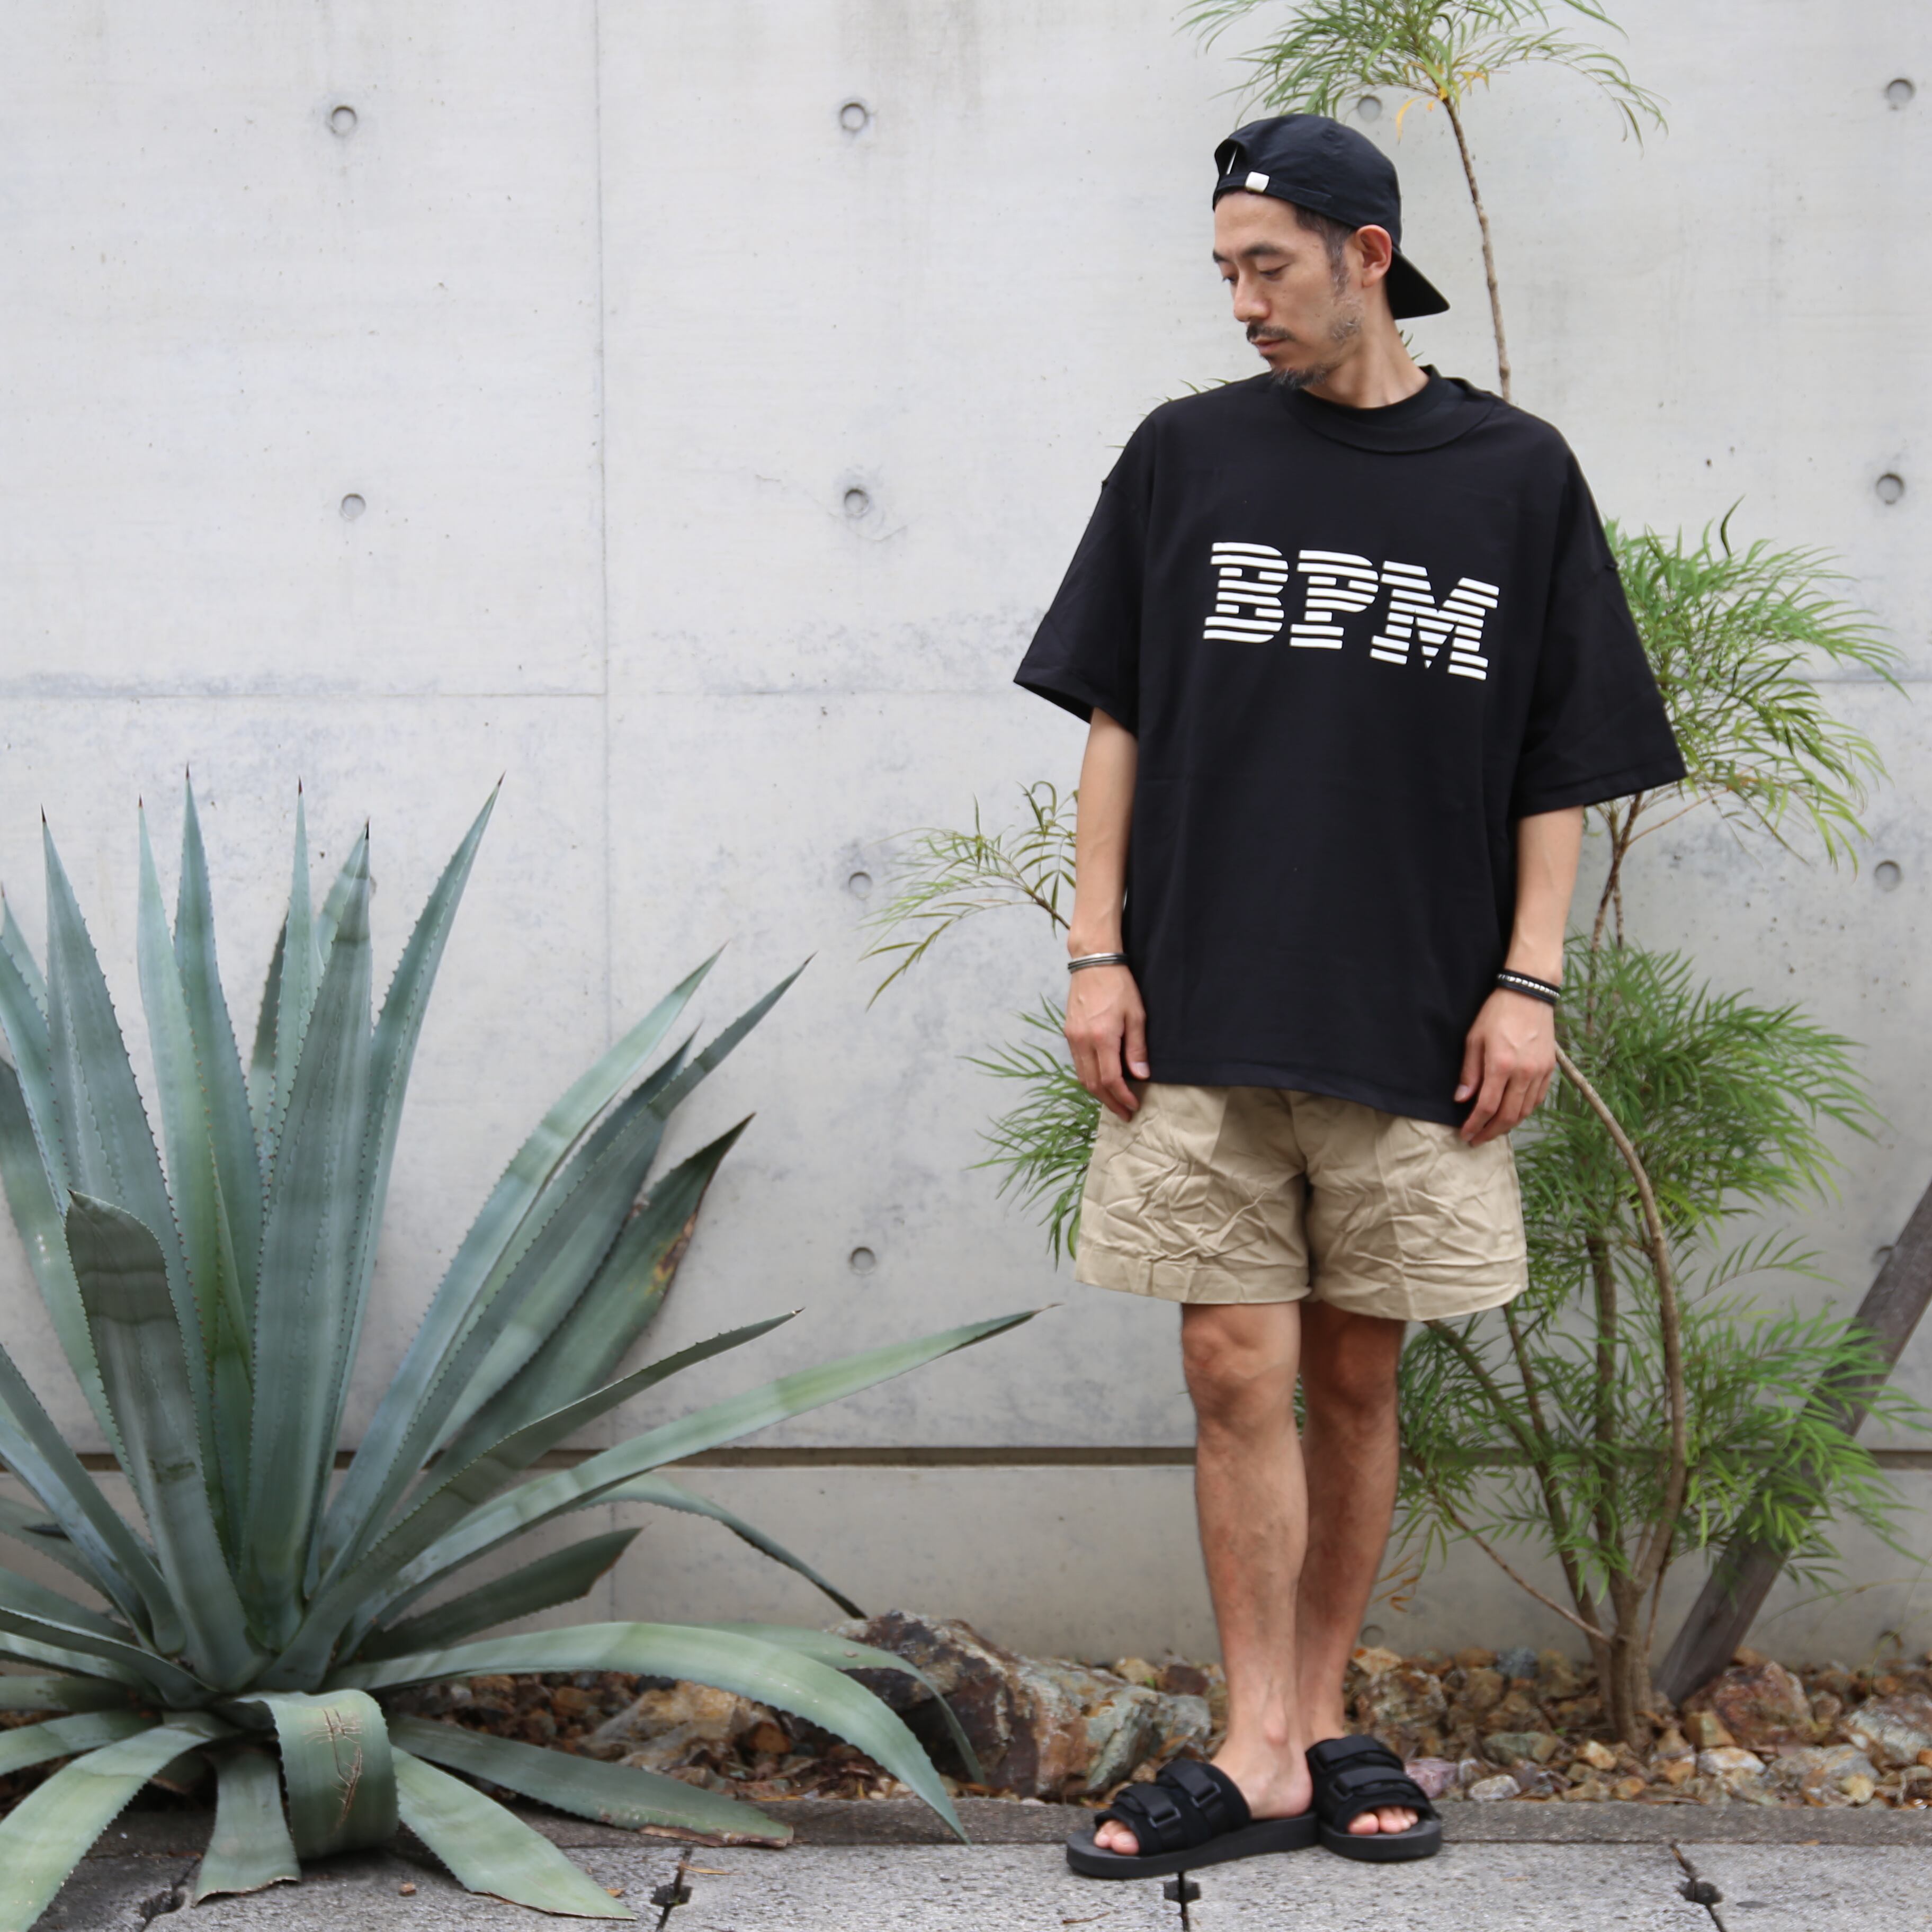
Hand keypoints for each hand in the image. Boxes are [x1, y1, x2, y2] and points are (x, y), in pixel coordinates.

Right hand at [1064, 965, 1149, 1121]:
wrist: (1093, 963)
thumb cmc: (1119, 986)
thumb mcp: (1136, 1015)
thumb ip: (1137, 1047)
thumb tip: (1141, 1075)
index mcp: (1102, 1038)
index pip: (1110, 1079)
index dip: (1122, 1096)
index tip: (1133, 1106)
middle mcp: (1083, 1041)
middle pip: (1093, 1084)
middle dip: (1109, 1102)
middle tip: (1124, 1113)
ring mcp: (1072, 1038)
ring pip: (1082, 1076)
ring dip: (1097, 1093)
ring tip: (1113, 1102)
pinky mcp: (1068, 1033)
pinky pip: (1077, 1064)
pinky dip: (1088, 1078)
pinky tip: (1100, 1081)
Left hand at [1455, 989, 1555, 1144]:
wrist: (1530, 993)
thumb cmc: (1497, 1013)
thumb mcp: (1474, 1039)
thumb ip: (1470, 1073)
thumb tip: (1462, 1099)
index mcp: (1501, 1065)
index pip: (1487, 1106)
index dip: (1475, 1125)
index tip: (1465, 1134)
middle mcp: (1524, 1073)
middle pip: (1508, 1116)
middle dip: (1490, 1132)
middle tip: (1477, 1140)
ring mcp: (1540, 1072)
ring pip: (1525, 1111)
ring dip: (1508, 1125)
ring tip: (1492, 1130)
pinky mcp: (1550, 1069)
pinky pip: (1537, 1099)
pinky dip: (1524, 1111)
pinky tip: (1512, 1114)